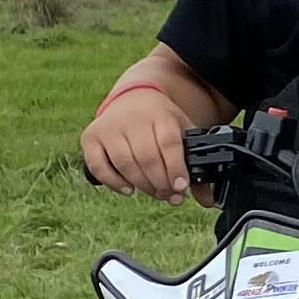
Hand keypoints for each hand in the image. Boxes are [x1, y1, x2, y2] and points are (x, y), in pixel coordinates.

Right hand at [82, 85, 194, 199]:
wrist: (134, 97)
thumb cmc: (161, 121)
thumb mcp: (182, 132)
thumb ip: (194, 165)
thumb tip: (207, 201)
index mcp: (160, 115)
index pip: (168, 143)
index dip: (175, 168)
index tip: (181, 187)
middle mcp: (133, 119)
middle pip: (147, 157)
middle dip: (161, 183)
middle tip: (171, 196)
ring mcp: (109, 127)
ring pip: (124, 163)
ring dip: (142, 185)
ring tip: (156, 193)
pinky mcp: (91, 137)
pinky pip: (98, 165)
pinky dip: (113, 182)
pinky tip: (129, 189)